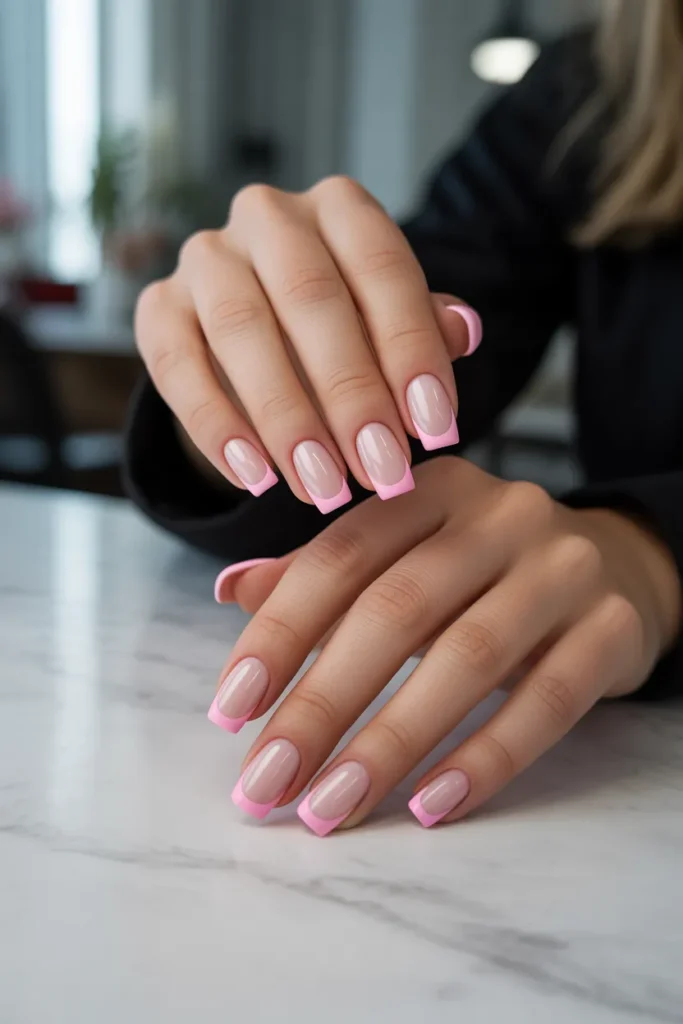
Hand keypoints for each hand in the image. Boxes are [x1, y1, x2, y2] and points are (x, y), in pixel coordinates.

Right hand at [134, 177, 480, 509]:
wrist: (261, 331)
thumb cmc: (343, 327)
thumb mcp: (391, 322)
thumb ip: (424, 326)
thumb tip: (463, 331)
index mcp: (339, 208)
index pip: (381, 268)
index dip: (410, 351)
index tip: (436, 430)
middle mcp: (268, 216)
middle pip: (311, 298)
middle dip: (351, 395)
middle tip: (382, 472)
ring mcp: (206, 256)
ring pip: (241, 329)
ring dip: (286, 418)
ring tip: (323, 487)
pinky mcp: (157, 306)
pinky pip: (177, 365)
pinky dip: (217, 426)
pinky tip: (256, 477)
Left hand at [208, 459, 680, 832]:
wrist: (618, 565)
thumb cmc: (485, 571)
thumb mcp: (407, 555)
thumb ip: (324, 572)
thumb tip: (232, 590)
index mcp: (432, 491)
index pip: (340, 557)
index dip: (279, 633)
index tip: (230, 711)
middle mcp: (500, 516)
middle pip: (395, 610)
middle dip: (321, 705)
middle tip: (267, 781)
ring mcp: (562, 569)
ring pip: (468, 659)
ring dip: (390, 743)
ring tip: (332, 806)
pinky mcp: (612, 627)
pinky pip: (548, 700)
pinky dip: (486, 757)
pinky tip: (431, 804)